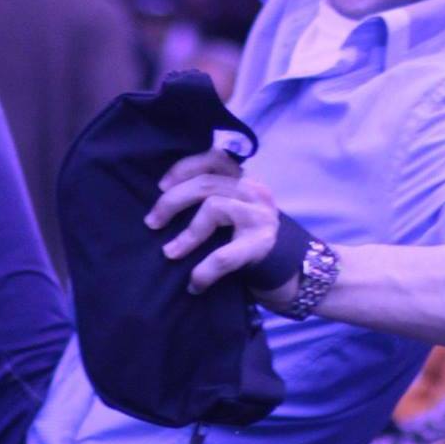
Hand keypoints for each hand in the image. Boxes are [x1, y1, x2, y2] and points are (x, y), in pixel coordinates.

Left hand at [143, 148, 284, 296]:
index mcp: (244, 179)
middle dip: (172, 202)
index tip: (161, 186)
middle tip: (152, 222)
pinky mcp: (261, 245)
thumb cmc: (249, 235)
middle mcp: (254, 192)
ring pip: (214, 209)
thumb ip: (213, 193)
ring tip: (169, 253)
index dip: (184, 168)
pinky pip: (225, 255)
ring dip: (186, 235)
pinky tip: (194, 284)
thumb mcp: (234, 206)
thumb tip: (164, 195)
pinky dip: (205, 270)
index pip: (213, 159)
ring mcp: (260, 217)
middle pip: (205, 184)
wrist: (292, 268)